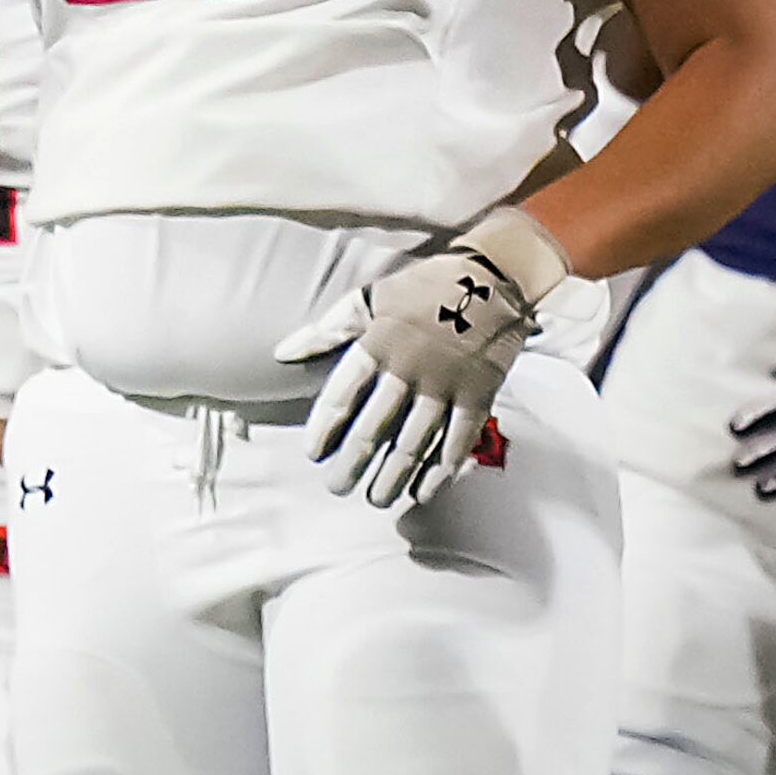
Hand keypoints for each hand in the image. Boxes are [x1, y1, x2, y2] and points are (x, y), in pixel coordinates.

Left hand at [272, 208, 569, 507]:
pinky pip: (457, 440)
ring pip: (414, 442)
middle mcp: (408, 368)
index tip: (313, 453)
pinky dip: (440, 470)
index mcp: (376, 343)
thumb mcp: (368, 298)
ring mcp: (446, 384)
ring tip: (375, 497)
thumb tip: (282, 353)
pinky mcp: (479, 394)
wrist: (493, 277)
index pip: (341, 394)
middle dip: (353, 462)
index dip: (324, 428)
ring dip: (393, 475)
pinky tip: (423, 490)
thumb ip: (326, 330)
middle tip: (337, 487)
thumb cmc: (422, 288)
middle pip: (374, 426)